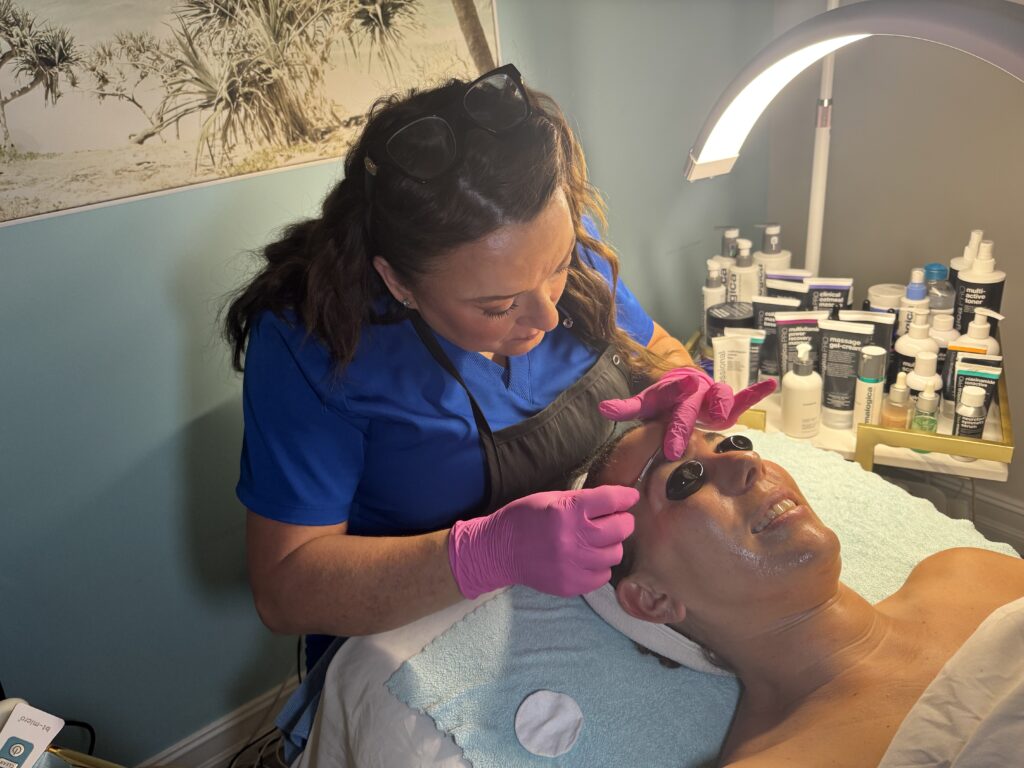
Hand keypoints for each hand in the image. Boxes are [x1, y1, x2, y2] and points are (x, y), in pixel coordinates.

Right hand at [448, 486, 638, 598]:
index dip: (625, 496)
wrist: (499, 551)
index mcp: (566, 511)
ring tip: (598, 540)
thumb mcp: (551, 499)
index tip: (631, 497)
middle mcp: (572, 538)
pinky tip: (588, 558)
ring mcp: (572, 564)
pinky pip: (603, 576)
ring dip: (611, 545)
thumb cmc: (525, 518)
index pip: (610, 500)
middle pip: (620, 529)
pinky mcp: (571, 585)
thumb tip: (616, 501)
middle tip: (617, 519)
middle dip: (623, 521)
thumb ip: (583, 501)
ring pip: (615, 554)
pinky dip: (600, 565)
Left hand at [599, 367, 775, 459]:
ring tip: (721, 416)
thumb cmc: (666, 398)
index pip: (668, 405)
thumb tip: (602, 408)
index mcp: (673, 393)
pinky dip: (756, 392)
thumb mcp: (648, 402)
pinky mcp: (729, 403)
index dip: (668, 423)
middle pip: (689, 409)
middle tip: (676, 450)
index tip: (669, 446)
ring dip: (723, 405)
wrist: (686, 381)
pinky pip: (743, 397)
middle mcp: (694, 393)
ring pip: (721, 398)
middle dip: (683, 427)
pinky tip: (769, 384)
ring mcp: (713, 397)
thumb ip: (628, 406)